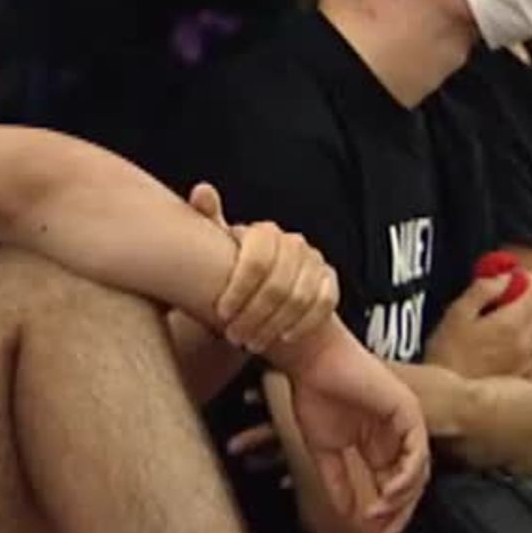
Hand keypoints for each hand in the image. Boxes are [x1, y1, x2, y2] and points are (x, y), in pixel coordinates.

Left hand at [192, 182, 339, 353]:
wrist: (264, 285)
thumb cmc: (237, 265)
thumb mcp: (219, 244)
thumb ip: (209, 218)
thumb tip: (202, 192)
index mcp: (264, 233)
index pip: (256, 260)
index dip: (238, 290)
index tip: (222, 313)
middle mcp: (293, 244)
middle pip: (277, 285)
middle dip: (253, 316)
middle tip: (235, 335)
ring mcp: (314, 262)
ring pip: (300, 298)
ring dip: (273, 325)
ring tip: (251, 340)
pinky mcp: (329, 281)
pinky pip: (324, 304)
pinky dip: (302, 324)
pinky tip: (283, 337)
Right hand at [284, 333, 431, 532]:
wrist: (311, 361)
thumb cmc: (315, 393)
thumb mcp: (323, 450)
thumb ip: (336, 480)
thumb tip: (344, 512)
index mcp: (378, 444)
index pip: (391, 486)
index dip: (386, 515)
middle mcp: (396, 436)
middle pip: (409, 485)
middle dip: (398, 515)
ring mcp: (406, 424)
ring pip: (418, 472)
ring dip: (401, 499)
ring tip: (379, 516)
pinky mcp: (408, 412)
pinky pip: (417, 452)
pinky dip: (406, 476)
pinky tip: (389, 493)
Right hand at [424, 270, 531, 379]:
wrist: (449, 396)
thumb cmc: (447, 355)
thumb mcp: (457, 312)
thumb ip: (482, 290)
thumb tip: (501, 278)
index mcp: (510, 323)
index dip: (523, 277)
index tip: (510, 274)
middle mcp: (525, 341)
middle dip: (528, 293)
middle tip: (507, 290)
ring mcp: (526, 359)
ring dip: (530, 315)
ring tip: (506, 314)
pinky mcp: (522, 372)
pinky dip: (527, 336)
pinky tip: (506, 338)